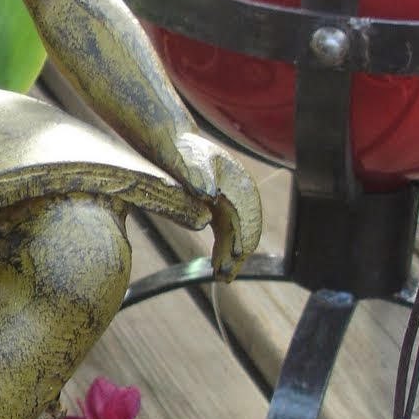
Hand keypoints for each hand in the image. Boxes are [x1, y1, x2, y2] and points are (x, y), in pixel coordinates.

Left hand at [167, 132, 261, 279]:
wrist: (171, 141)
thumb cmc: (179, 149)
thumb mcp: (187, 159)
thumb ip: (198, 175)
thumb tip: (210, 195)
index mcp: (237, 181)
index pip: (248, 214)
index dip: (243, 237)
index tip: (235, 258)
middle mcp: (239, 192)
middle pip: (247, 228)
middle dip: (239, 253)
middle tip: (225, 276)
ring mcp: (230, 200)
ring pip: (237, 233)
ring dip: (232, 255)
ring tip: (221, 277)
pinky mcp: (219, 206)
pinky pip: (227, 232)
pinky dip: (224, 249)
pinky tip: (216, 265)